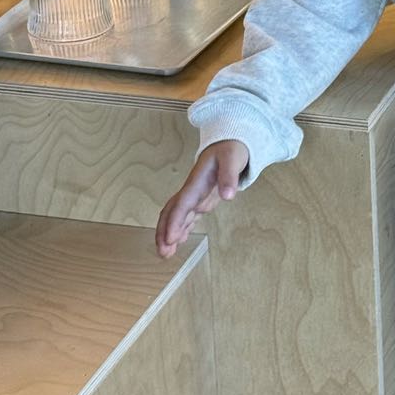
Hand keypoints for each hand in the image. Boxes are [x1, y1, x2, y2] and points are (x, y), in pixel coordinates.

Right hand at [155, 140, 248, 258]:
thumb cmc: (229, 149)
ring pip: (177, 215)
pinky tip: (178, 241)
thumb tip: (227, 196)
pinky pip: (187, 215)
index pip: (182, 204)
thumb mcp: (232, 159)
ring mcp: (195, 195)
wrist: (228, 141)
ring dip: (169, 233)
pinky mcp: (201, 198)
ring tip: (165, 254)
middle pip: (172, 211)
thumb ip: (229, 177)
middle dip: (164, 231)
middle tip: (162, 252)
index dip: (175, 221)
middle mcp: (192, 190)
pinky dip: (181, 228)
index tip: (170, 238)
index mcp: (197, 182)